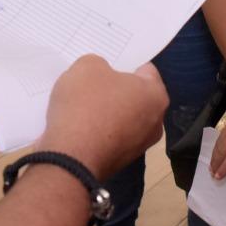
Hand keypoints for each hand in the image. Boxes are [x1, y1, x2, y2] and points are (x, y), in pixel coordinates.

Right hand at [38, 55, 166, 180]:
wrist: (70, 159)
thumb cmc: (86, 105)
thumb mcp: (87, 66)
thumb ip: (99, 66)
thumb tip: (101, 80)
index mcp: (156, 95)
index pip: (145, 70)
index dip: (125, 64)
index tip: (108, 64)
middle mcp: (154, 122)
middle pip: (134, 96)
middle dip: (115, 90)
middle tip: (92, 82)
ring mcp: (138, 146)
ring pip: (121, 118)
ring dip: (105, 112)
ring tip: (79, 105)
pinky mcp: (118, 162)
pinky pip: (109, 137)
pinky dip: (97, 131)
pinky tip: (77, 125)